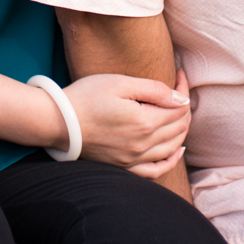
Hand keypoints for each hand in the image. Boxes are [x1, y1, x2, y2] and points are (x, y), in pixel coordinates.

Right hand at [64, 68, 190, 178]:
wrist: (59, 121)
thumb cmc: (87, 96)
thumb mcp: (120, 83)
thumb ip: (154, 90)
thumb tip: (181, 98)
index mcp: (145, 122)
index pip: (179, 107)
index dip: (183, 89)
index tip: (178, 74)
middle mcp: (143, 145)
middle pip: (179, 127)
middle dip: (184, 106)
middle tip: (178, 90)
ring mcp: (134, 159)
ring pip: (172, 147)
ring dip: (181, 129)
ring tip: (179, 112)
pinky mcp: (124, 166)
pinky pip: (156, 170)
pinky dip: (171, 160)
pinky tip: (177, 149)